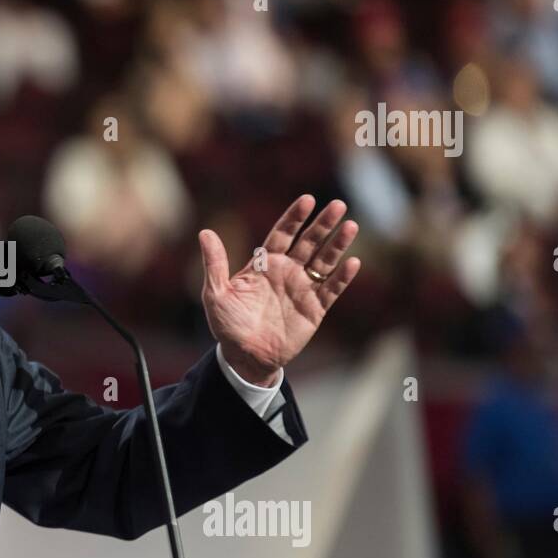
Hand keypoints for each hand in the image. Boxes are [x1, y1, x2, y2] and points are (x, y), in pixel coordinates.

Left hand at [198, 196, 360, 385]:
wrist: (245, 357)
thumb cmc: (228, 325)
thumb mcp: (216, 294)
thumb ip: (215, 264)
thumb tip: (205, 232)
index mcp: (265, 265)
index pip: (283, 234)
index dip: (295, 217)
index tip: (308, 200)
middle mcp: (287, 272)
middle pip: (309, 242)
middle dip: (323, 224)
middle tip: (338, 204)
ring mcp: (303, 289)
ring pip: (324, 261)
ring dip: (338, 245)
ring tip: (351, 225)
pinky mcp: (314, 309)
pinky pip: (331, 290)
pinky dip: (342, 277)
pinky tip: (353, 262)